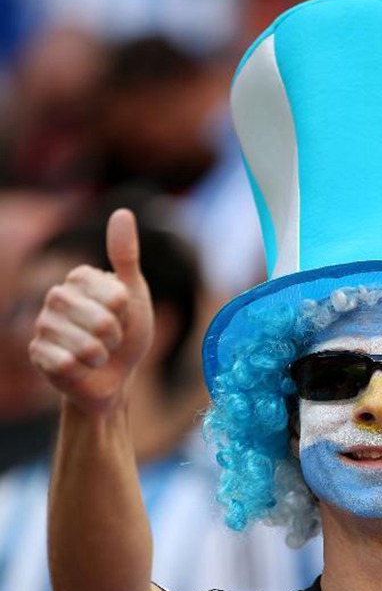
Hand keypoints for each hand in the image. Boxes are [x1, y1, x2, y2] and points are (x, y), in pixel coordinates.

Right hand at [28, 208, 153, 412]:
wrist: (113, 377)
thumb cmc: (126, 335)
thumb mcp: (135, 296)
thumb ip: (126, 256)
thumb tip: (122, 212)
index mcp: (80, 277)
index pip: (117, 296)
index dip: (127, 314)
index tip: (122, 317)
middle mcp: (56, 296)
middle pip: (102, 322)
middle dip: (115, 338)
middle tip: (110, 340)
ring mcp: (43, 325)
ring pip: (86, 346)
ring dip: (100, 357)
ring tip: (97, 355)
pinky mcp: (37, 354)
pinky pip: (67, 365)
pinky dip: (82, 372)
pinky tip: (79, 368)